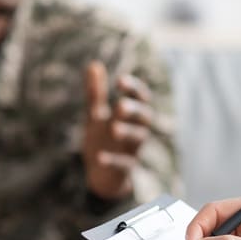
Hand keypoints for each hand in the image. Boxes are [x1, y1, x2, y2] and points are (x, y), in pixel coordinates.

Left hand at [83, 60, 154, 199]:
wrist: (100, 175)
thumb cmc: (102, 140)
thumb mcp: (96, 115)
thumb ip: (96, 93)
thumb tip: (94, 64)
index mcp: (133, 115)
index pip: (141, 98)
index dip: (134, 89)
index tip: (119, 81)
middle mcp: (137, 131)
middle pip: (145, 117)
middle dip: (135, 110)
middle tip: (120, 106)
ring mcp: (133, 150)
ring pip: (138, 140)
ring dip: (127, 133)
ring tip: (114, 128)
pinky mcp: (125, 170)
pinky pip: (124, 164)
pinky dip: (113, 161)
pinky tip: (100, 157)